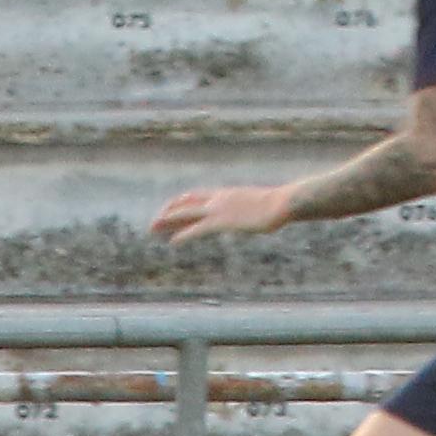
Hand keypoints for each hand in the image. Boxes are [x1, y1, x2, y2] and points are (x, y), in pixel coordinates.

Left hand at [148, 182, 292, 241]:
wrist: (282, 203)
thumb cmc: (277, 204)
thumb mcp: (259, 203)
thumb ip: (249, 207)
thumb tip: (252, 212)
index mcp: (225, 194)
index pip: (195, 196)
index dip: (179, 203)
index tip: (168, 210)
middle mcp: (218, 199)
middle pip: (185, 204)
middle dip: (167, 213)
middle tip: (153, 223)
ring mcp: (219, 209)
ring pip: (185, 213)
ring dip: (167, 221)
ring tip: (152, 229)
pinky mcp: (223, 222)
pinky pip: (197, 229)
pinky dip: (183, 235)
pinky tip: (172, 242)